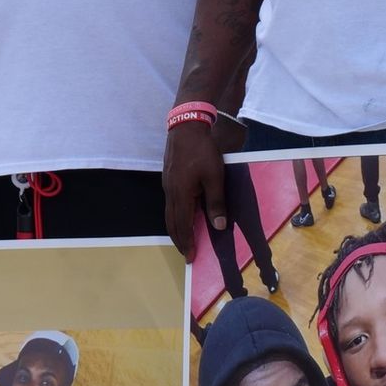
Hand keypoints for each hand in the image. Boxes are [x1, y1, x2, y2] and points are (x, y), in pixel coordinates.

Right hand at [163, 121, 227, 260]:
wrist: (185, 129)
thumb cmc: (202, 152)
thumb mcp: (215, 177)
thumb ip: (216, 202)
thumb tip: (219, 226)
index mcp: (181, 195)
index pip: (182, 225)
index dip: (187, 242)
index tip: (191, 256)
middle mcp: (170, 193)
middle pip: (171, 222)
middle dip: (179, 239)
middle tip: (186, 253)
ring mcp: (167, 185)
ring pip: (168, 213)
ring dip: (175, 229)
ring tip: (183, 239)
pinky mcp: (168, 179)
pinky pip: (169, 204)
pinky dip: (174, 217)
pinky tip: (181, 216)